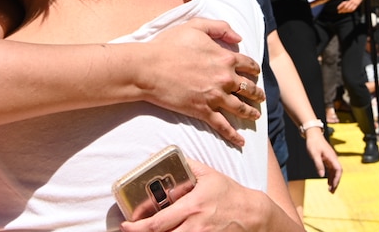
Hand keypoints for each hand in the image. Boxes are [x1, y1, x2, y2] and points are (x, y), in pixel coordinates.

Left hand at [120, 159, 301, 231]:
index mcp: (191, 207)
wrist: (252, 214)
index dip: (137, 227)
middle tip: (130, 231)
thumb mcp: (208, 174)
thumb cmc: (229, 193)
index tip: (126, 225)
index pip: (158, 223)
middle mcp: (194, 226)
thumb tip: (164, 155)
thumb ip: (187, 165)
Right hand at [143, 19, 264, 146]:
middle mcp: (225, 79)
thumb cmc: (168, 45)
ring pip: (241, 108)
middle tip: (260, 97)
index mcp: (225, 58)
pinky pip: (223, 126)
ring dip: (251, 113)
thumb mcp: (195, 26)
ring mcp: (215, 97)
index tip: (255, 73)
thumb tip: (238, 37)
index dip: (254, 69)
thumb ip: (220, 28)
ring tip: (255, 116)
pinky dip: (234, 136)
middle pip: (249, 88)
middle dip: (257, 93)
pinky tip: (241, 142)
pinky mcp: (203, 111)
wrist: (149, 68)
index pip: (249, 65)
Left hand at [305, 129, 341, 192]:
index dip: (337, 179)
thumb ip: (318, 164)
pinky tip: (328, 182)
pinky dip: (330, 176)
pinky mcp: (327, 159)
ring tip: (330, 190)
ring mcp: (331, 159)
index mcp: (332, 157)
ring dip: (333, 180)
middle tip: (332, 192)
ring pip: (334, 172)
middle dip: (336, 182)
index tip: (333, 186)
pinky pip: (331, 169)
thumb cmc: (313, 143)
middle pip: (338, 172)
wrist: (312, 134)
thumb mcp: (314, 154)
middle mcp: (333, 158)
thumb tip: (322, 175)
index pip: (338, 170)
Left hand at [336, 0, 362, 12]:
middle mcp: (353, 2)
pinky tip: (347, 11)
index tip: (338, 8)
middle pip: (346, 7)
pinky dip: (349, 11)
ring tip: (342, 12)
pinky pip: (353, 9)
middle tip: (339, 11)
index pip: (344, 3)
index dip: (340, 6)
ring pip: (349, 9)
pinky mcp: (357, 5)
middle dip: (342, 10)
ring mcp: (355, 4)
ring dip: (345, 11)